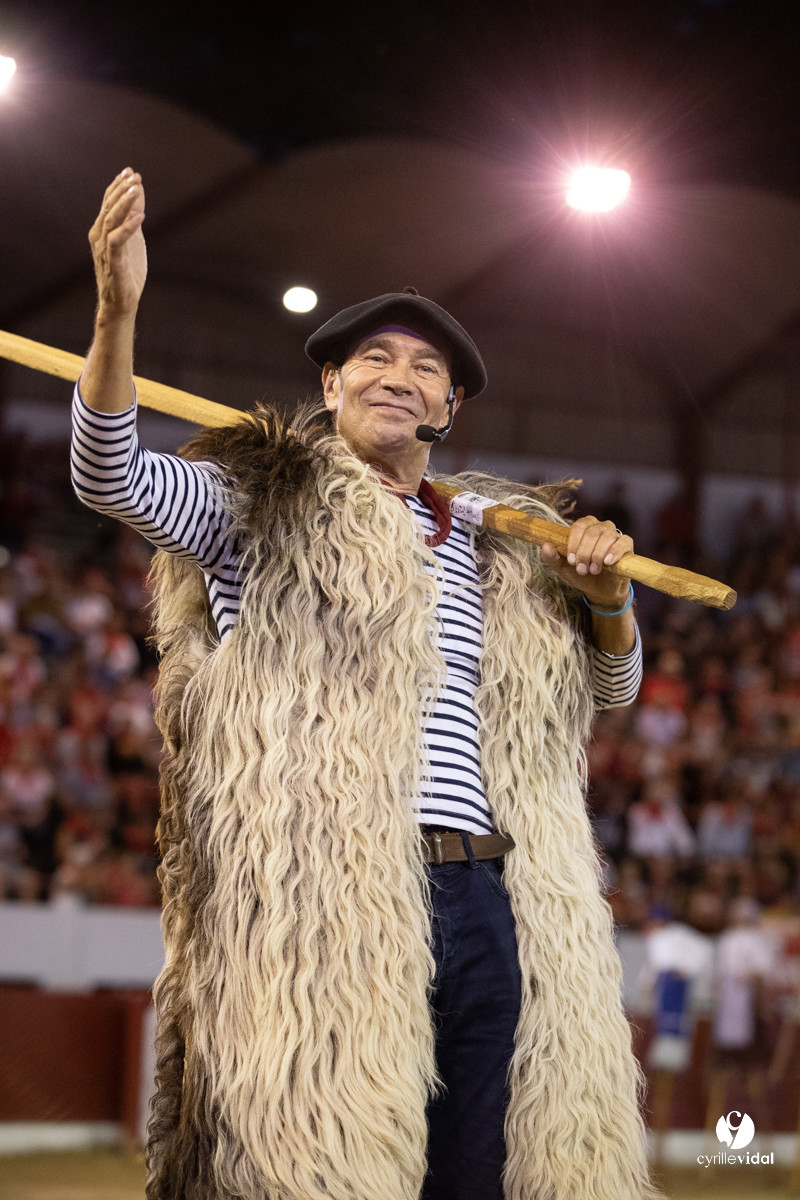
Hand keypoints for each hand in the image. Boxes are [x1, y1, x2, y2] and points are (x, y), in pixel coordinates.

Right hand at [88, 168, 146, 318]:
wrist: (120, 303)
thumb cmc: (126, 272)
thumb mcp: (133, 239)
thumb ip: (133, 217)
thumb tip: (138, 192)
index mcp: (102, 230)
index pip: (107, 202)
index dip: (117, 186)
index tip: (130, 171)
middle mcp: (99, 237)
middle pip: (108, 207)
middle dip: (121, 190)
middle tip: (134, 175)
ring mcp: (105, 250)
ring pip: (110, 220)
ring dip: (124, 203)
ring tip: (136, 188)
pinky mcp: (114, 263)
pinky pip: (117, 241)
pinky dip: (128, 227)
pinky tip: (141, 216)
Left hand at [540, 516, 632, 608]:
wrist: (599, 590)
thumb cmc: (581, 574)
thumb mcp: (563, 568)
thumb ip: (551, 557)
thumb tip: (545, 546)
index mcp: (584, 527)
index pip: (579, 526)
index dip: (574, 542)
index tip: (570, 560)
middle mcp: (600, 527)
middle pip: (592, 532)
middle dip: (584, 553)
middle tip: (582, 569)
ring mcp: (615, 535)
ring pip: (607, 536)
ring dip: (597, 555)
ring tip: (593, 570)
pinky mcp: (627, 546)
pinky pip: (624, 541)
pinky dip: (615, 551)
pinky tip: (607, 562)